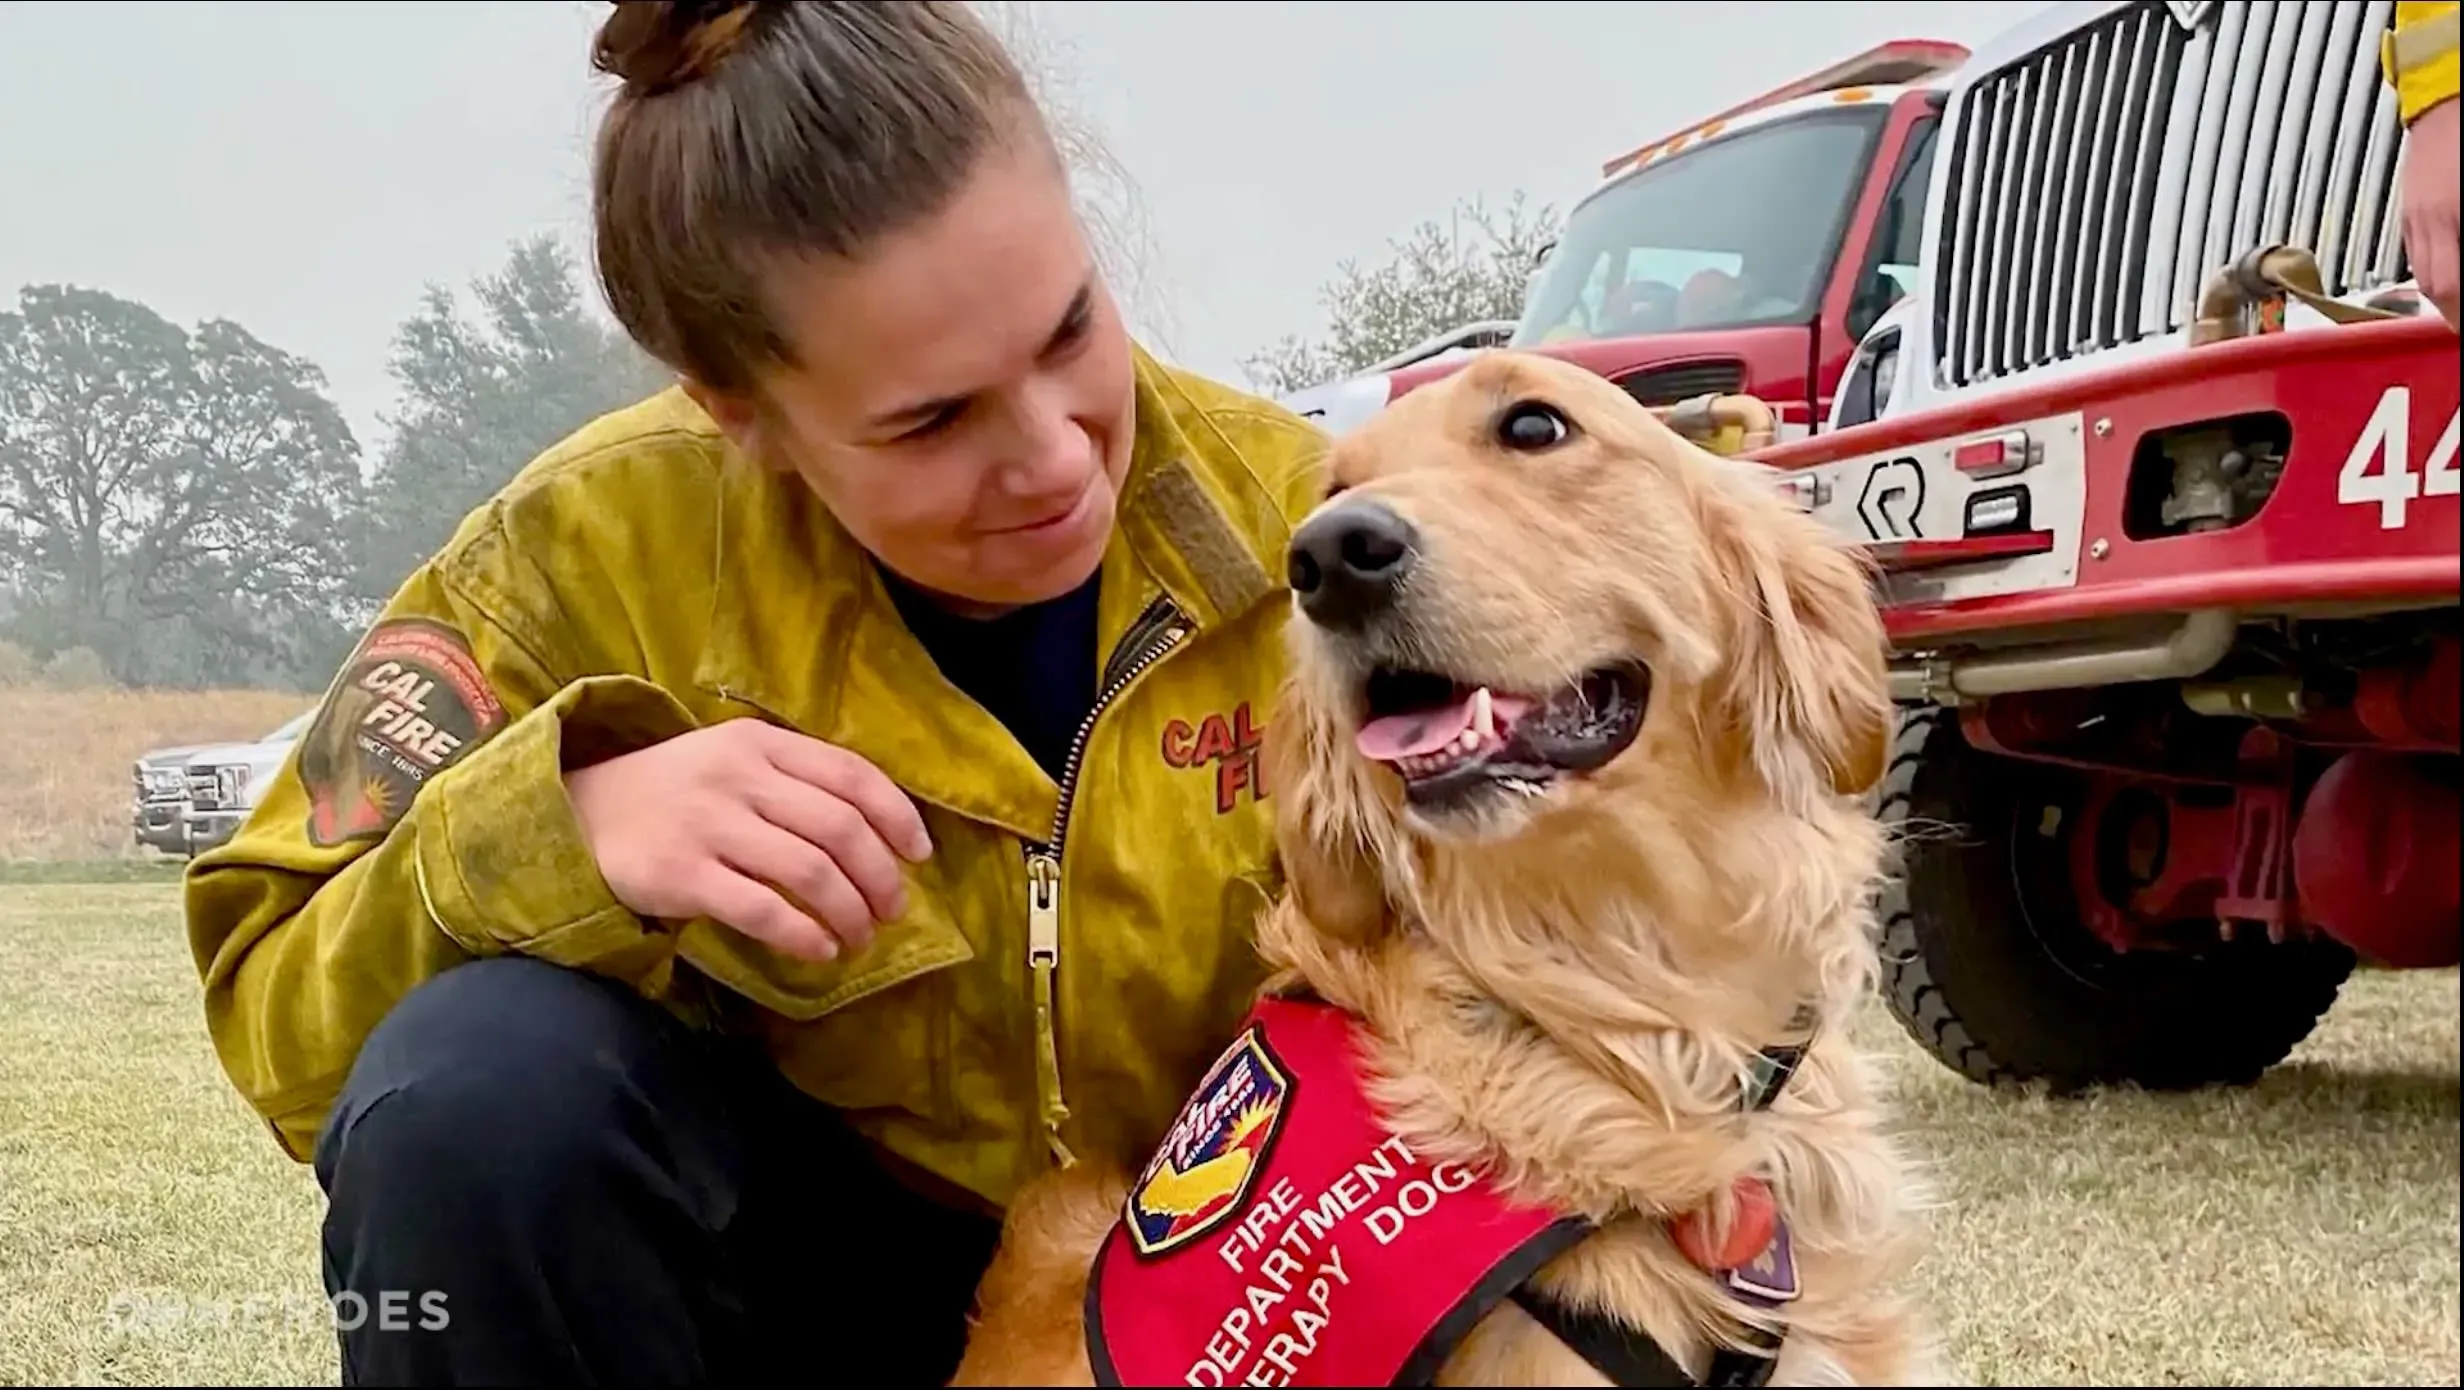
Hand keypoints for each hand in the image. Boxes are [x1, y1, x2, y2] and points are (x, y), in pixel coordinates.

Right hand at [565, 719, 932, 961]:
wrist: (578, 814)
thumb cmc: (677, 792)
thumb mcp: (734, 761)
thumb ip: (797, 780)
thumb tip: (881, 833)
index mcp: (760, 742)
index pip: (852, 775)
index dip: (897, 817)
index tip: (920, 856)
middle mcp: (738, 777)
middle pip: (840, 828)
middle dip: (880, 877)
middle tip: (892, 910)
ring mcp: (709, 825)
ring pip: (810, 872)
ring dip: (850, 912)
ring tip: (860, 937)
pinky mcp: (683, 876)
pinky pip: (763, 910)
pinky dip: (804, 935)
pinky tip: (820, 950)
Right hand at [2399, 96, 2460, 331]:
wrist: (2446, 97)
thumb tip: (2461, 277)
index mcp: (2448, 215)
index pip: (2449, 286)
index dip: (2460, 314)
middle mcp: (2425, 220)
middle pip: (2434, 287)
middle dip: (2454, 313)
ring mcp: (2414, 215)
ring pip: (2424, 273)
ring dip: (2445, 296)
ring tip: (2460, 305)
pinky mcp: (2411, 209)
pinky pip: (2419, 252)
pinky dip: (2436, 270)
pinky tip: (2451, 270)